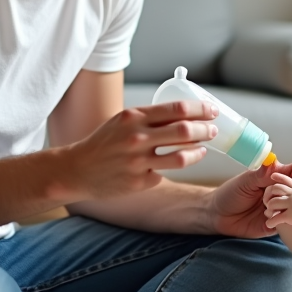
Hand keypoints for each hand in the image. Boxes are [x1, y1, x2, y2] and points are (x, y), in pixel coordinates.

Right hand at [61, 100, 217, 200]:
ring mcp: (138, 162)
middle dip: (205, 129)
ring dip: (198, 152)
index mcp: (134, 117)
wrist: (78, 170)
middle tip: (213, 130)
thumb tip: (186, 113)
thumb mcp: (123, 120)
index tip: (212, 110)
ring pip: (181, 157)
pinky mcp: (139, 182)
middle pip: (184, 131)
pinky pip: (165, 174)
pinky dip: (173, 168)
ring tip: (203, 150)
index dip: (200, 109)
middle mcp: (137, 138)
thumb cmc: (105, 142)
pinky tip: (175, 164)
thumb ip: (150, 117)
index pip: (177, 109)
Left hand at [209, 159, 291, 237]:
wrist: (216, 214)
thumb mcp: (245, 182)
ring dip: (291, 202)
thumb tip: (274, 161)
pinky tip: (279, 214)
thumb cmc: (229, 194)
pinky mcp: (269, 226)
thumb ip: (260, 174)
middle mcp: (274, 196)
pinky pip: (280, 223)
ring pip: (289, 207)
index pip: (286, 175)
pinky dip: (282, 218)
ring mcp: (273, 210)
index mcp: (269, 182)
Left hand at [263, 172, 291, 230]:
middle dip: (268, 194)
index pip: (286, 179)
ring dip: (269, 208)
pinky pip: (276, 217)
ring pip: (273, 202)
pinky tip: (269, 224)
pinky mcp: (290, 215)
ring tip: (269, 213)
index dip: (278, 176)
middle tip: (266, 201)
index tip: (272, 176)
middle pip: (276, 188)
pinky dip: (270, 222)